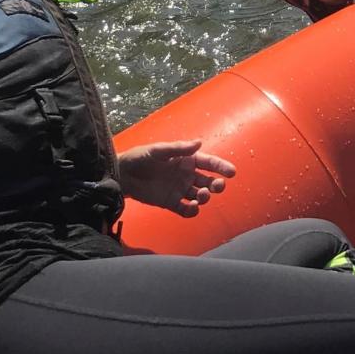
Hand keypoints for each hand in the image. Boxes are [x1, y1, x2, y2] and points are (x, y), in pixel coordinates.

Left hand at [118, 140, 234, 216]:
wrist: (123, 175)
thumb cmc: (140, 157)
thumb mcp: (158, 150)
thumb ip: (178, 148)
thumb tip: (199, 143)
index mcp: (187, 160)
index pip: (209, 163)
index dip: (221, 167)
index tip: (231, 172)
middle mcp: (186, 175)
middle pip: (208, 181)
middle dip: (217, 185)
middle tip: (218, 186)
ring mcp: (180, 190)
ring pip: (200, 196)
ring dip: (205, 197)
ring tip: (200, 196)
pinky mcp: (171, 203)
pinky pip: (186, 210)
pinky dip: (192, 211)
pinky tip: (192, 207)